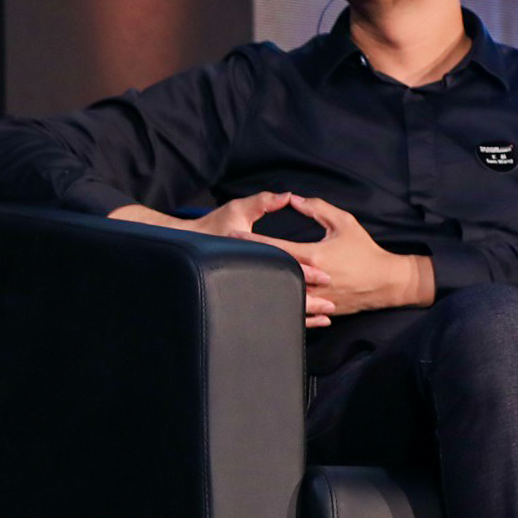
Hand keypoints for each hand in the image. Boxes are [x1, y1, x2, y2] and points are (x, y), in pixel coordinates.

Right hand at [111, 192, 336, 326]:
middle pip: (285, 289)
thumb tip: (287, 196)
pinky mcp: (248, 293)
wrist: (185, 245)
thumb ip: (262, 201)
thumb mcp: (236, 210)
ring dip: (305, 312)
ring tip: (328, 315)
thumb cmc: (211, 225)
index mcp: (255, 253)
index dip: (305, 270)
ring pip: (281, 303)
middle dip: (310, 300)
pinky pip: (274, 310)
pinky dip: (295, 317)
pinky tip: (313, 321)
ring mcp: (249, 286)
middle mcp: (252, 272)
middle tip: (332, 306)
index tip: (326, 275)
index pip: (284, 264)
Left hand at [237, 196, 431, 318]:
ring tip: (238, 275)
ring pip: (280, 292)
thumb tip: (293, 199)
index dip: (252, 242)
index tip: (233, 235)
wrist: (385, 281)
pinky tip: (263, 296)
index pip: (275, 249)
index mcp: (314, 256)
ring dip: (260, 283)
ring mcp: (315, 297)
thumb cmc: (364, 250)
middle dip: (249, 262)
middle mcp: (312, 279)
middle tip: (227, 254)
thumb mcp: (344, 222)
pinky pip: (293, 308)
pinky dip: (278, 302)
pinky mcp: (320, 309)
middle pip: (271, 271)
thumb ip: (317, 208)